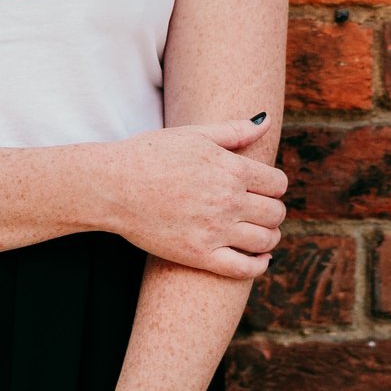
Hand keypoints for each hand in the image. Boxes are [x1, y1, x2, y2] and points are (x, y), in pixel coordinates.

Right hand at [87, 116, 286, 277]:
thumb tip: (264, 122)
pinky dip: (258, 265)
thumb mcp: (194, 133)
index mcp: (230, 168)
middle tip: (263, 211)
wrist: (113, 186)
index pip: (277, 183)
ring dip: (270, 237)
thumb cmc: (150, 154)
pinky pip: (244, 268)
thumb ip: (233, 130)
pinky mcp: (199, 256)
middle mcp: (228, 200)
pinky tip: (258, 259)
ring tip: (261, 233)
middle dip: (274, 211)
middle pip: (276, 212)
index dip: (275, 186)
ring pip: (266, 240)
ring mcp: (215, 230)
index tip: (265, 188)